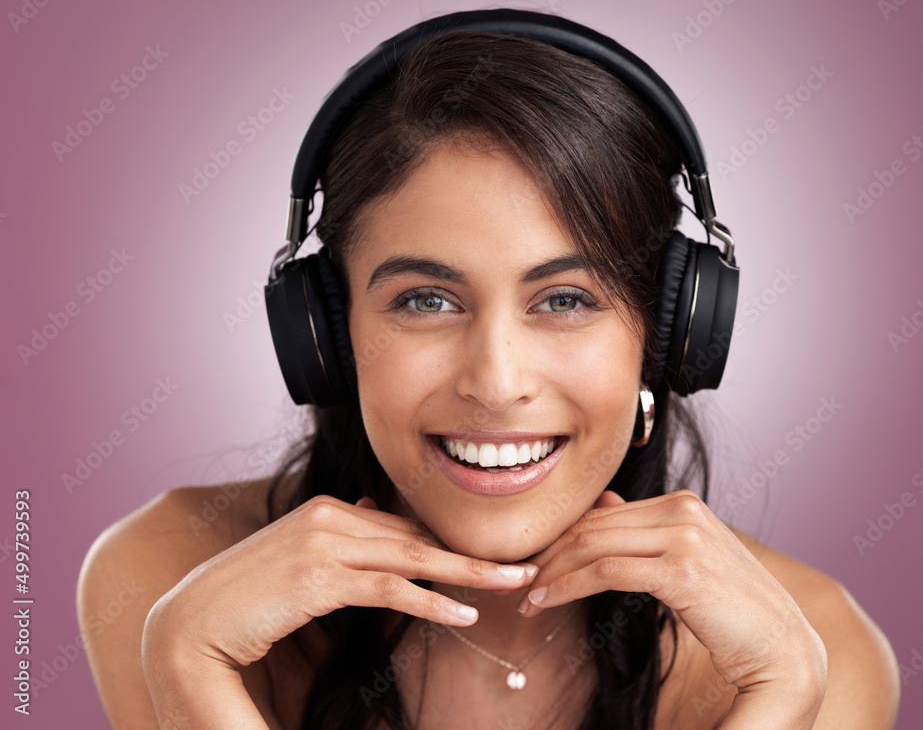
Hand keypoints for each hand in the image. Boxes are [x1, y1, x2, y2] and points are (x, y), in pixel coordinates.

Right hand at [141, 494, 538, 725]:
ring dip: (468, 573)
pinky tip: (463, 613)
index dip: (445, 545)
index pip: (402, 527)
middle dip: (472, 552)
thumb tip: (376, 515)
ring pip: (413, 556)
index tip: (486, 559)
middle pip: (417, 535)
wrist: (191, 622)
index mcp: (329, 510)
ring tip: (512, 584)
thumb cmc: (246, 598)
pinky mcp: (320, 576)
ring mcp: (325, 542)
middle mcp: (331, 516)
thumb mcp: (297, 560)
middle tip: (521, 565)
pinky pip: (390, 588)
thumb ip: (339, 540)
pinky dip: (431, 600)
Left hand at [515, 489, 826, 725]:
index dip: (563, 538)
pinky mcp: (680, 570)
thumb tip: (606, 502)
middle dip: (550, 555)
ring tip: (528, 597)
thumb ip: (646, 532)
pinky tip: (547, 601)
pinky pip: (605, 572)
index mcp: (682, 503)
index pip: (603, 515)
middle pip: (593, 526)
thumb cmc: (732, 612)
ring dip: (552, 573)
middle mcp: (682, 510)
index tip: (536, 564)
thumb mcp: (687, 560)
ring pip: (592, 546)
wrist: (782, 648)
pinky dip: (567, 586)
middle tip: (520, 581)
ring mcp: (683, 537)